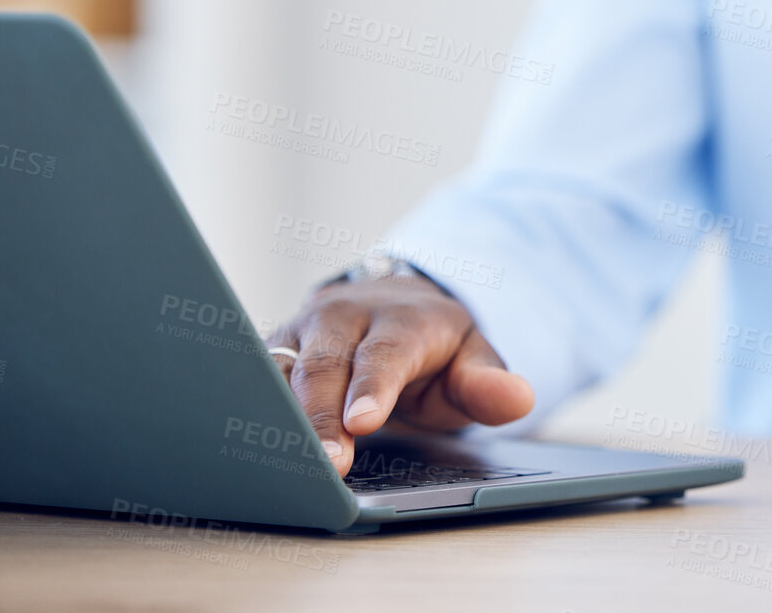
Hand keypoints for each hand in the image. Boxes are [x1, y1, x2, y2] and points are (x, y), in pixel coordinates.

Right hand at [264, 275, 534, 475]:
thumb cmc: (435, 350)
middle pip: (326, 364)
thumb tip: (519, 398)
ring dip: (280, 416)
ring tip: (283, 462)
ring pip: (282, 370)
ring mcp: (304, 329)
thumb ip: (489, 383)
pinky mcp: (275, 348)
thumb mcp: (472, 360)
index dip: (374, 387)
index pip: (387, 353)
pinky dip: (252, 408)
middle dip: (322, 415)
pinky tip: (253, 447)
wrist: (395, 306)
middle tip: (326, 465)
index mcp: (402, 318)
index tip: (364, 423)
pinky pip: (256, 377)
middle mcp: (346, 316)